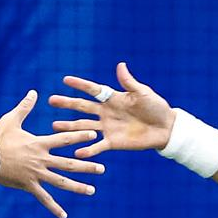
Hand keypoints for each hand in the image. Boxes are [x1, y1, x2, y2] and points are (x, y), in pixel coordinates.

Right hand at [0, 90, 101, 217]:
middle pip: (69, 163)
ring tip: (92, 190)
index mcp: (39, 144)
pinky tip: (64, 216)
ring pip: (61, 182)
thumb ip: (25, 107)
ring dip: (78, 187)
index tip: (94, 135)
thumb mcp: (11, 119)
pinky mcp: (28, 185)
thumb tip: (33, 92)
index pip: (64, 139)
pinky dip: (54, 207)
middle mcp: (41, 160)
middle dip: (87, 166)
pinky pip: (44, 198)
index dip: (80, 136)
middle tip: (102, 168)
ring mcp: (36, 174)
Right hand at [49, 62, 174, 156]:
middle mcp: (106, 113)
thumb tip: (120, 65)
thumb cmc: (156, 107)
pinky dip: (88, 149)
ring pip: (84, 127)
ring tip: (54, 127)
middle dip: (67, 104)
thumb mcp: (143, 92)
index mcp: (113, 98)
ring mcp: (107, 128)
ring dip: (70, 127)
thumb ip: (129, 82)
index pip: (93, 90)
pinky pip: (97, 146)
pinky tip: (76, 152)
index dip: (80, 85)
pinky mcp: (113, 142)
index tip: (65, 80)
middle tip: (51, 101)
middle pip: (82, 107)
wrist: (165, 128)